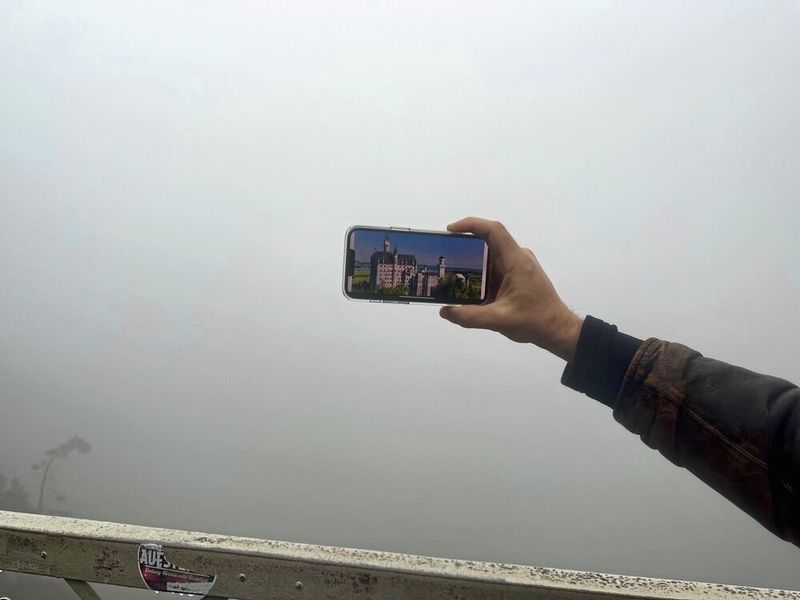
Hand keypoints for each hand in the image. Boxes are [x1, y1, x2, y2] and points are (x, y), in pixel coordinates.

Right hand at [439, 217, 583, 362]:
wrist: (557, 329)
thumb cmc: (534, 321)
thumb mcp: (499, 320)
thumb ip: (470, 317)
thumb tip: (445, 311)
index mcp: (516, 261)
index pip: (493, 231)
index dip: (471, 224)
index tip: (451, 230)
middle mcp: (518, 257)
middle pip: (489, 240)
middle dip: (466, 243)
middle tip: (445, 253)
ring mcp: (520, 265)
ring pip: (491, 254)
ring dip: (472, 259)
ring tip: (451, 269)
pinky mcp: (518, 274)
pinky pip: (496, 265)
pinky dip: (481, 270)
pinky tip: (469, 283)